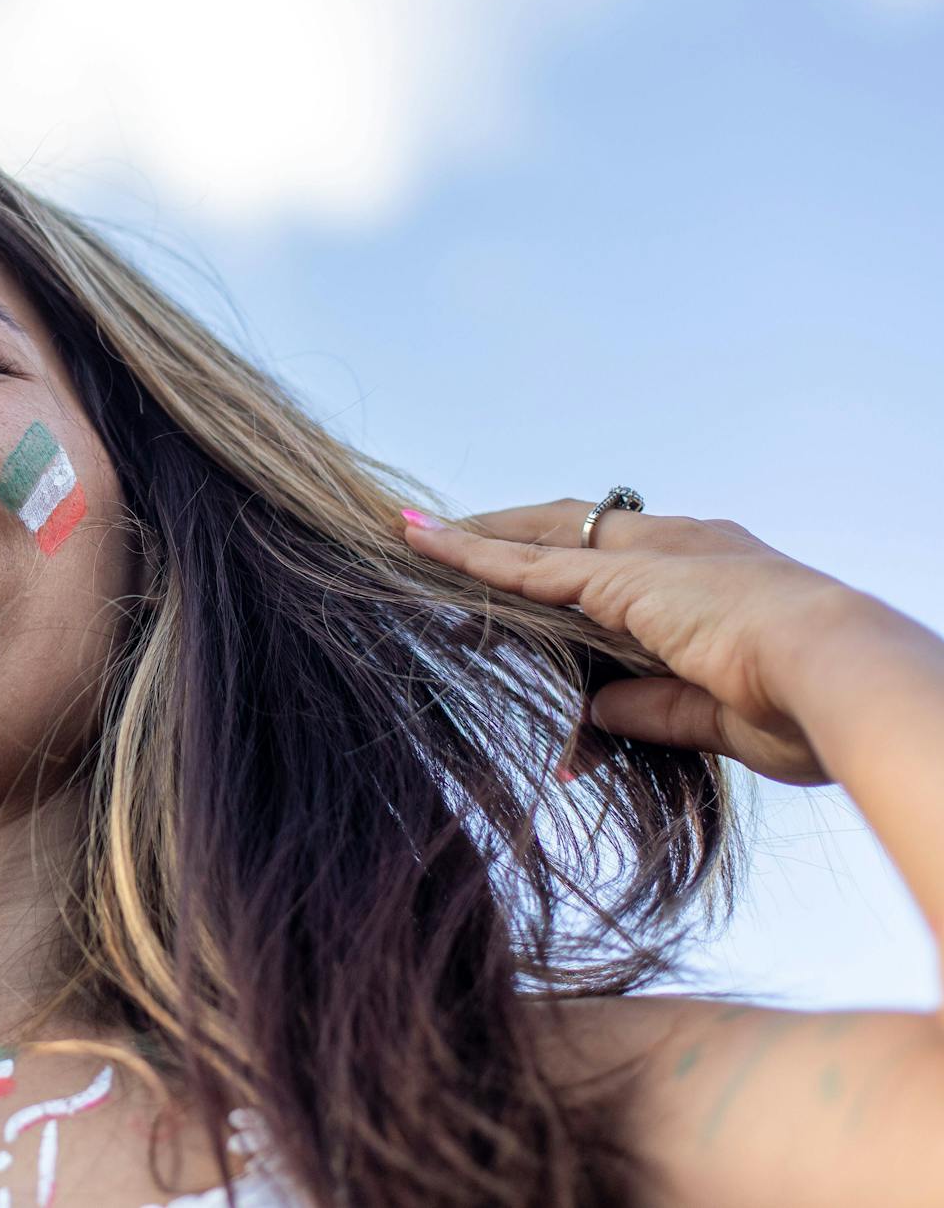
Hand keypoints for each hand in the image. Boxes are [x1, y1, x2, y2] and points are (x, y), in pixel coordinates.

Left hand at [398, 499, 868, 786]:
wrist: (838, 677)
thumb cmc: (807, 705)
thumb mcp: (713, 717)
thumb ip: (648, 709)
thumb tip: (591, 714)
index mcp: (715, 578)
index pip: (624, 561)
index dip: (571, 565)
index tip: (530, 578)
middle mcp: (680, 548)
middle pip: (571, 531)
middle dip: (510, 536)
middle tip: (451, 543)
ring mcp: (647, 558)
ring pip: (537, 539)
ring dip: (473, 540)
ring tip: (409, 538)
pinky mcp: (614, 577)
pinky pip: (521, 563)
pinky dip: (465, 553)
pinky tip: (417, 542)